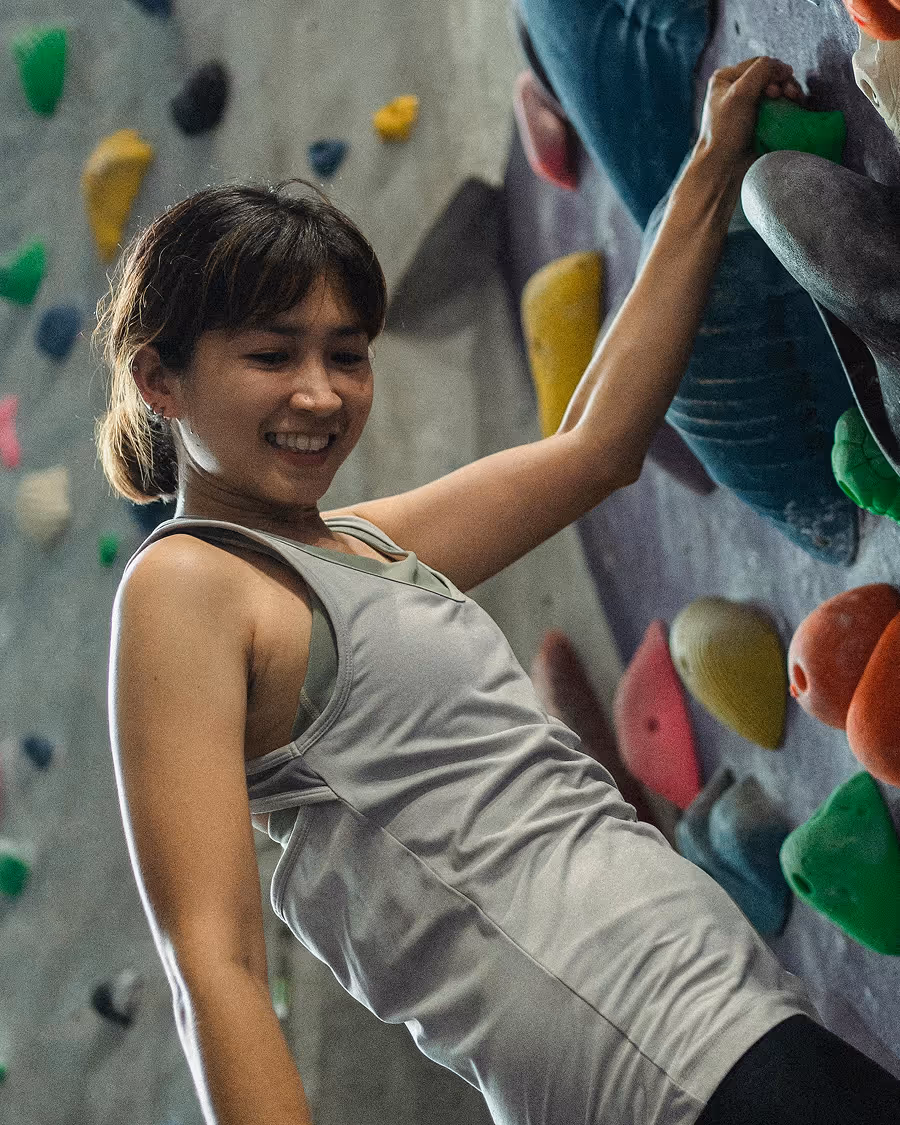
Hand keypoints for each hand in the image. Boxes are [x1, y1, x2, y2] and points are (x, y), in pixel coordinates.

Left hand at [693, 56, 803, 181]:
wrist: (723, 167)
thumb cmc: (726, 131)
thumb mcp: (740, 93)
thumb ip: (762, 71)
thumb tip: (783, 67)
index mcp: (725, 78)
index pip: (759, 64)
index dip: (774, 72)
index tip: (778, 90)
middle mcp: (735, 89)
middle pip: (770, 76)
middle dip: (784, 83)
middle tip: (790, 95)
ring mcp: (748, 106)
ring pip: (777, 91)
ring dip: (789, 94)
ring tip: (794, 102)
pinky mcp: (758, 122)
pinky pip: (778, 107)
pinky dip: (787, 107)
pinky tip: (794, 110)